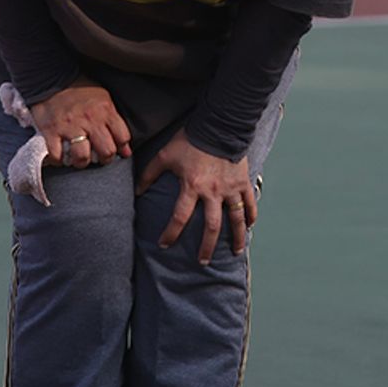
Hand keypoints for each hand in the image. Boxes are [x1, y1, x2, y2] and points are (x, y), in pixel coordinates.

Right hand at [30, 81, 132, 168]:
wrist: (51, 78)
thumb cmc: (80, 90)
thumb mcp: (103, 99)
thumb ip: (115, 122)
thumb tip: (126, 150)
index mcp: (105, 111)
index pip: (122, 137)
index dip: (120, 148)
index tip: (114, 150)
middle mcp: (90, 120)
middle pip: (106, 151)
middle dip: (104, 159)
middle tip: (98, 158)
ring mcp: (70, 126)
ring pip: (82, 156)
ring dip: (81, 162)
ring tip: (79, 160)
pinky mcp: (51, 131)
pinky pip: (57, 155)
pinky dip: (58, 160)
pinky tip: (60, 157)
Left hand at [138, 130, 257, 264]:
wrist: (219, 125)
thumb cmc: (190, 140)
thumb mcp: (165, 155)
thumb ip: (149, 174)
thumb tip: (136, 191)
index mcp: (192, 187)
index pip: (179, 217)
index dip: (170, 233)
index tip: (165, 245)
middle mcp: (213, 192)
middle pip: (211, 226)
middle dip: (206, 247)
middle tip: (202, 261)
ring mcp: (231, 188)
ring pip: (236, 219)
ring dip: (236, 237)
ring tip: (236, 251)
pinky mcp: (243, 182)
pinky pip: (250, 203)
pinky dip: (251, 216)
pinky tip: (250, 227)